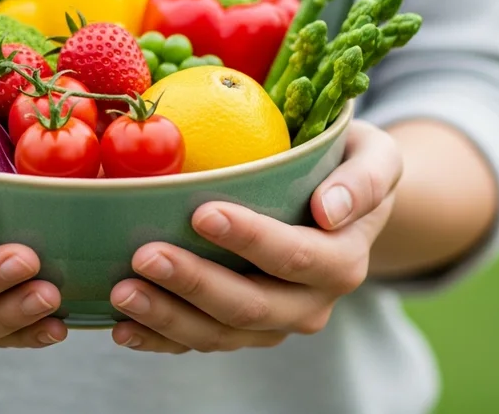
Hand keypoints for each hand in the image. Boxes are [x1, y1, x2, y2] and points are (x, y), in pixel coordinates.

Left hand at [109, 121, 401, 352]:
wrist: (340, 207)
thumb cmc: (348, 166)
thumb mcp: (375, 156)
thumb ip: (366, 178)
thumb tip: (331, 209)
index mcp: (342, 260)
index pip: (295, 256)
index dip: (250, 239)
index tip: (202, 212)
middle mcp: (310, 303)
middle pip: (251, 305)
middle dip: (194, 282)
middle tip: (145, 255)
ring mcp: (272, 323)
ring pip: (220, 334)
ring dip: (168, 317)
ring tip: (123, 292)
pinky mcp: (239, 332)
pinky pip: (198, 342)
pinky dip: (160, 339)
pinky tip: (123, 327)